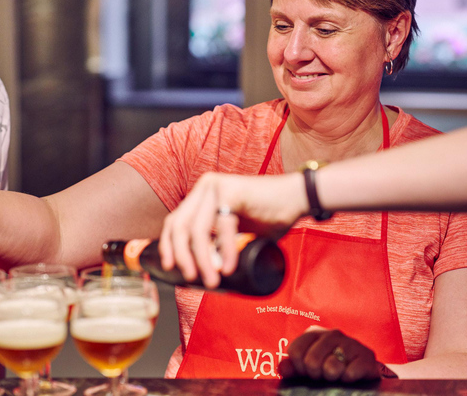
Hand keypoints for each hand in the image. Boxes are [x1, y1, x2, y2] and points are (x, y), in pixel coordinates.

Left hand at [160, 171, 307, 287]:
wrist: (298, 197)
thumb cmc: (270, 215)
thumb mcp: (234, 231)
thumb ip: (217, 242)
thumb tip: (202, 269)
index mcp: (201, 195)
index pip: (173, 222)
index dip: (168, 246)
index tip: (170, 268)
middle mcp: (205, 187)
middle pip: (179, 226)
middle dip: (182, 256)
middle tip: (191, 278)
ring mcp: (217, 186)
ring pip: (197, 229)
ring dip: (202, 258)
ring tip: (212, 279)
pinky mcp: (233, 190)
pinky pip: (222, 227)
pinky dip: (225, 250)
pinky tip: (228, 266)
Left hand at [279, 327, 384, 382]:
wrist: (362, 369)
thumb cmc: (329, 366)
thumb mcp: (307, 366)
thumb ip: (292, 367)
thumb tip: (282, 368)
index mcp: (314, 333)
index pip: (295, 351)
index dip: (299, 368)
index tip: (307, 371)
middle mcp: (332, 334)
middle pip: (311, 361)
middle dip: (316, 374)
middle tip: (323, 374)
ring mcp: (350, 343)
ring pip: (331, 367)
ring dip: (332, 377)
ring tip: (337, 375)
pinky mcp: (366, 356)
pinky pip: (350, 373)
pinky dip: (347, 380)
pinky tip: (350, 376)